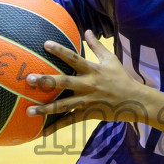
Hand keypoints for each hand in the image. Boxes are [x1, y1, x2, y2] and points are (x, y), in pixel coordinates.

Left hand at [24, 30, 163, 138]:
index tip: (45, 44)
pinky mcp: (88, 114)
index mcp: (93, 70)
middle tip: (29, 79)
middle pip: (64, 82)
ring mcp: (87, 101)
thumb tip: (87, 31)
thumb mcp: (111, 60)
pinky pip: (70, 121)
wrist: (135, 101)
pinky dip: (56, 127)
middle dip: (46, 81)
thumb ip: (96, 46)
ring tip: (28, 110)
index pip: (74, 57)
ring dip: (45, 108)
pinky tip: (43, 132)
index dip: (60, 50)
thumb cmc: (122, 78)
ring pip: (63, 106)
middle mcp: (88, 85)